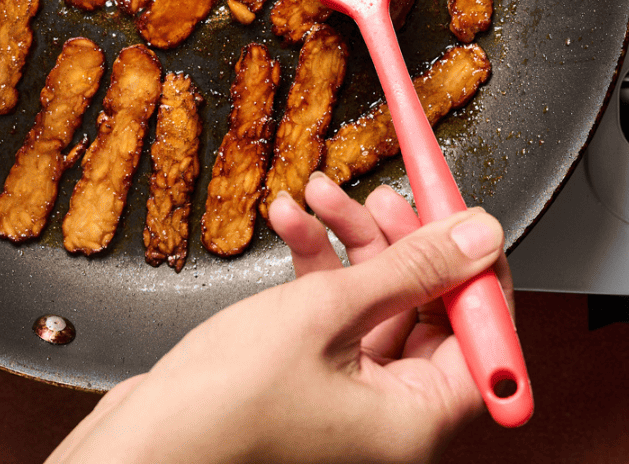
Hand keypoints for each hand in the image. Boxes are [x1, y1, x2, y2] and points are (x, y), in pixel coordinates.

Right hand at [47, 174, 513, 463]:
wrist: (147, 435)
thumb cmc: (227, 402)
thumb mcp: (328, 311)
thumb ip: (410, 268)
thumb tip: (477, 236)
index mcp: (416, 419)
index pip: (481, 334)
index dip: (471, 267)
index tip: (455, 214)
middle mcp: (391, 413)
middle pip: (424, 307)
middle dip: (395, 241)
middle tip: (380, 195)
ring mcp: (349, 394)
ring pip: (374, 298)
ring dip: (345, 241)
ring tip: (318, 192)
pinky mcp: (311, 374)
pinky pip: (333, 309)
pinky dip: (314, 264)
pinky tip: (289, 224)